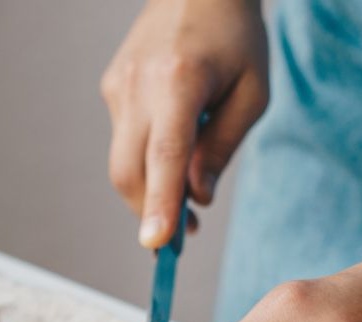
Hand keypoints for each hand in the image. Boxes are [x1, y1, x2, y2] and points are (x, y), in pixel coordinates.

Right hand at [101, 0, 267, 247]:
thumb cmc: (235, 36)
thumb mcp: (251, 94)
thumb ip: (222, 149)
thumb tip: (196, 199)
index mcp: (179, 81)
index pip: (163, 155)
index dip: (159, 204)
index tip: (156, 244)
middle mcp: (138, 85)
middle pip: (129, 172)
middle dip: (149, 211)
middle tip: (179, 238)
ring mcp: (117, 86)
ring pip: (123, 162)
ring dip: (149, 189)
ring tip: (184, 195)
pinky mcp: (110, 88)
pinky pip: (124, 141)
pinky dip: (145, 160)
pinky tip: (172, 143)